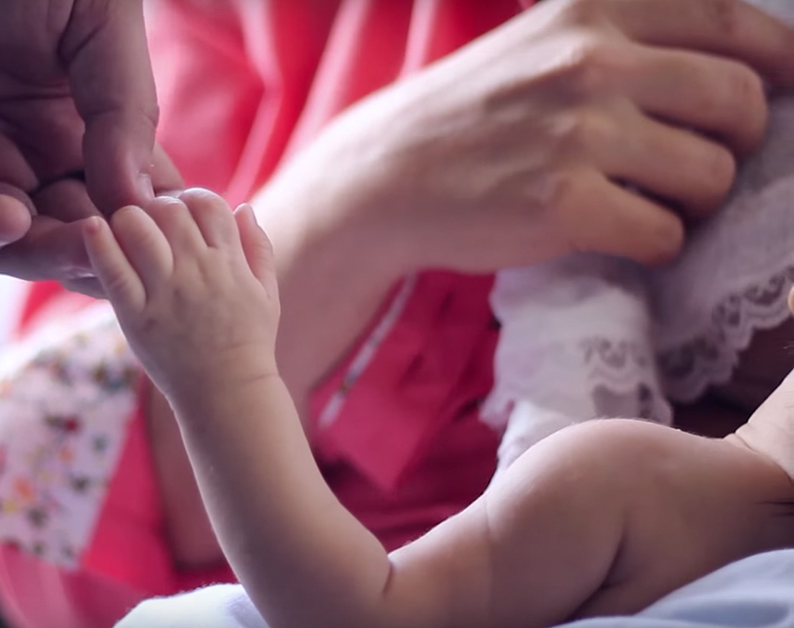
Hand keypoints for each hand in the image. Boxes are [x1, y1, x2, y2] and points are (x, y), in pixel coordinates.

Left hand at [0, 0, 182, 290]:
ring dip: (45, 254)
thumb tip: (138, 198)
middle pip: (70, 235)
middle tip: (131, 256)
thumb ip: (124, 104)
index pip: (126, 197)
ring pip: (5, 246)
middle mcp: (23, 151)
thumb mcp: (93, 16)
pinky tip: (8, 216)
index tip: (179, 237)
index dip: (151, 225)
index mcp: (79, 119)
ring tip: (81, 241)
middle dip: (103, 252)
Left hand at [82, 189, 279, 399]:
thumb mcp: (266, 293)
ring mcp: (165, 294)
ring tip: (125, 234)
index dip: (191, 199)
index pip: (206, 203)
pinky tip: (91, 228)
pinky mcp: (136, 317)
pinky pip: (112, 270)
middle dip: (155, 206)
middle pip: (168, 209)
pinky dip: (98, 244)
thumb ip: (258, 247)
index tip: (181, 215)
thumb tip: (243, 207)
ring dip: (127, 220)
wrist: (227, 397)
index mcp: (230, 263)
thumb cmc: (248, 343)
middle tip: (148, 223)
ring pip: (137, 228)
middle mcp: (198, 272)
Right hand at [261, 0, 793, 274]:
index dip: (779, 63)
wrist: (383, 177)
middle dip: (738, 143)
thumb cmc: (469, 114)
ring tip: (650, 203)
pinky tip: (618, 235)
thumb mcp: (541, 41)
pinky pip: (665, 235)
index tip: (781, 91)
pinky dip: (655, 245)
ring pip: (713, 176)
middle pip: (741, 103)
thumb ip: (624, 35)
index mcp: (594, 10)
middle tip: (699, 165)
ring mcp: (578, 134)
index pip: (735, 24)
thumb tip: (738, 66)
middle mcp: (592, 61)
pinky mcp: (563, 206)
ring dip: (695, 201)